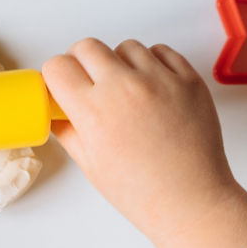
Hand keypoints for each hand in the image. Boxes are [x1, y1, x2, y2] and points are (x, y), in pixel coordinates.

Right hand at [43, 39, 246, 247]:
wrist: (191, 201)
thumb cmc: (141, 191)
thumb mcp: (89, 164)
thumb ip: (67, 129)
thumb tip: (54, 108)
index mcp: (94, 112)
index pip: (58, 66)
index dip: (56, 76)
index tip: (62, 85)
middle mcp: (125, 88)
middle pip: (87, 46)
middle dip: (80, 62)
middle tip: (89, 83)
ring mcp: (160, 81)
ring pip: (125, 47)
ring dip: (119, 62)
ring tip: (126, 89)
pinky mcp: (188, 80)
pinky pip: (161, 51)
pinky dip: (151, 63)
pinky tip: (150, 87)